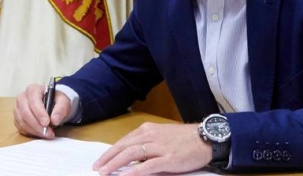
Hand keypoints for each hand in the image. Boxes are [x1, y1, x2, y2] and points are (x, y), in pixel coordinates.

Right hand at [14, 83, 70, 138]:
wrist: (52, 105)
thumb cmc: (56, 101)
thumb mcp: (63, 102)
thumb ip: (61, 109)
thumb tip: (55, 120)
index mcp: (33, 89)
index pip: (33, 100)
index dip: (39, 112)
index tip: (47, 122)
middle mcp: (22, 97)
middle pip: (25, 112)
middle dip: (36, 124)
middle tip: (48, 132)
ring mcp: (18, 108)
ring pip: (22, 121)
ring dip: (34, 130)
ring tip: (47, 134)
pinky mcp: (17, 118)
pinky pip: (21, 127)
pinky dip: (30, 132)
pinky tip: (40, 133)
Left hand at [93, 122, 211, 175]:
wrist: (206, 138)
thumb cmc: (184, 139)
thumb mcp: (161, 136)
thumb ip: (146, 144)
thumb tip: (130, 157)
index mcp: (147, 130)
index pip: (124, 141)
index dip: (110, 151)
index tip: (100, 160)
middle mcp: (150, 136)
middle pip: (124, 147)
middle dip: (108, 158)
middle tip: (97, 168)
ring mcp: (159, 147)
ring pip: (131, 154)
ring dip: (115, 164)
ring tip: (105, 172)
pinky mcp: (168, 158)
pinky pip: (147, 165)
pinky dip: (134, 171)